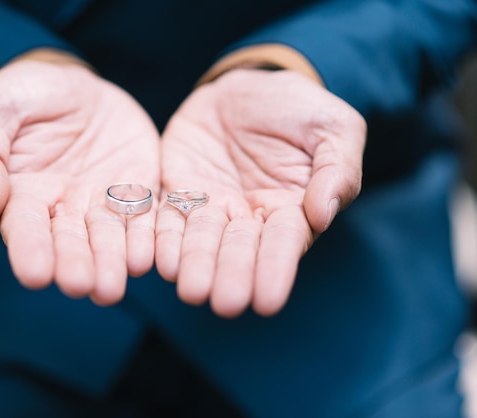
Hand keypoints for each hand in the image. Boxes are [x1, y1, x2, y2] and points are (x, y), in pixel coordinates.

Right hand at [0, 57, 159, 305]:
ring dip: (111, 263)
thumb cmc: (22, 95)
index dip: (30, 251)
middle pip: (70, 243)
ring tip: (112, 288)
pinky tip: (147, 258)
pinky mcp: (137, 190)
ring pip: (108, 238)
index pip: (25, 229)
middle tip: (81, 287)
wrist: (73, 84)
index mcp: (22, 194)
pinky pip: (144, 216)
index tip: (35, 275)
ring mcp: (102, 202)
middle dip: (75, 266)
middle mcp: (64, 208)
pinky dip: (146, 238)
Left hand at [156, 69, 365, 317]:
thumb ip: (336, 169)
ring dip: (195, 265)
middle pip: (238, 250)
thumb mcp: (333, 127)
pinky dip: (164, 237)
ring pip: (201, 240)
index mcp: (291, 208)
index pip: (283, 243)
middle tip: (223, 303)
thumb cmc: (300, 108)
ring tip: (189, 290)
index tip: (268, 301)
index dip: (275, 270)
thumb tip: (323, 214)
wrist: (249, 86)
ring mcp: (211, 204)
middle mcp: (248, 216)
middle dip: (231, 276)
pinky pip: (169, 214)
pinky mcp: (179, 189)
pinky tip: (159, 260)